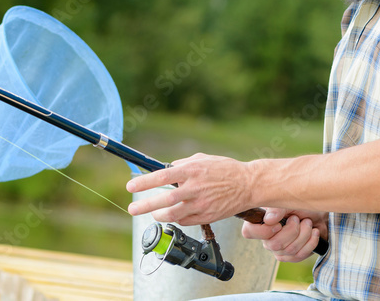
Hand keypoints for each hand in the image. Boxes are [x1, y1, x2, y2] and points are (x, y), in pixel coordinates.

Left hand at [126, 153, 253, 225]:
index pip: (163, 176)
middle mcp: (195, 188)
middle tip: (132, 209)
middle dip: (145, 205)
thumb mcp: (202, 159)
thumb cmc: (225, 170)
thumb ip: (183, 164)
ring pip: (173, 214)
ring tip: (153, 214)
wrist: (248, 185)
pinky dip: (176, 219)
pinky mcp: (207, 216)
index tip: (131, 186)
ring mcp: (201, 204)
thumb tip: (167, 169)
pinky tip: (174, 215)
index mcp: (192, 171)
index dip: (145, 182)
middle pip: (165, 199)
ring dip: (159, 215)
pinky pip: (185, 221)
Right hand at [241, 207, 327, 262]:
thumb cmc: (301, 204)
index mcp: (260, 221)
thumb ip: (277, 209)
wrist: (320, 213)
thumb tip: (268, 220)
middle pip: (274, 244)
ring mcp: (278, 249)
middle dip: (292, 230)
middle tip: (298, 219)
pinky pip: (298, 256)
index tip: (279, 223)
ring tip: (308, 223)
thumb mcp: (289, 201)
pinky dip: (310, 242)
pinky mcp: (290, 256)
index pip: (249, 232)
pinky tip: (314, 232)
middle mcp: (266, 237)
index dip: (264, 231)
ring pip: (289, 250)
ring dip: (304, 234)